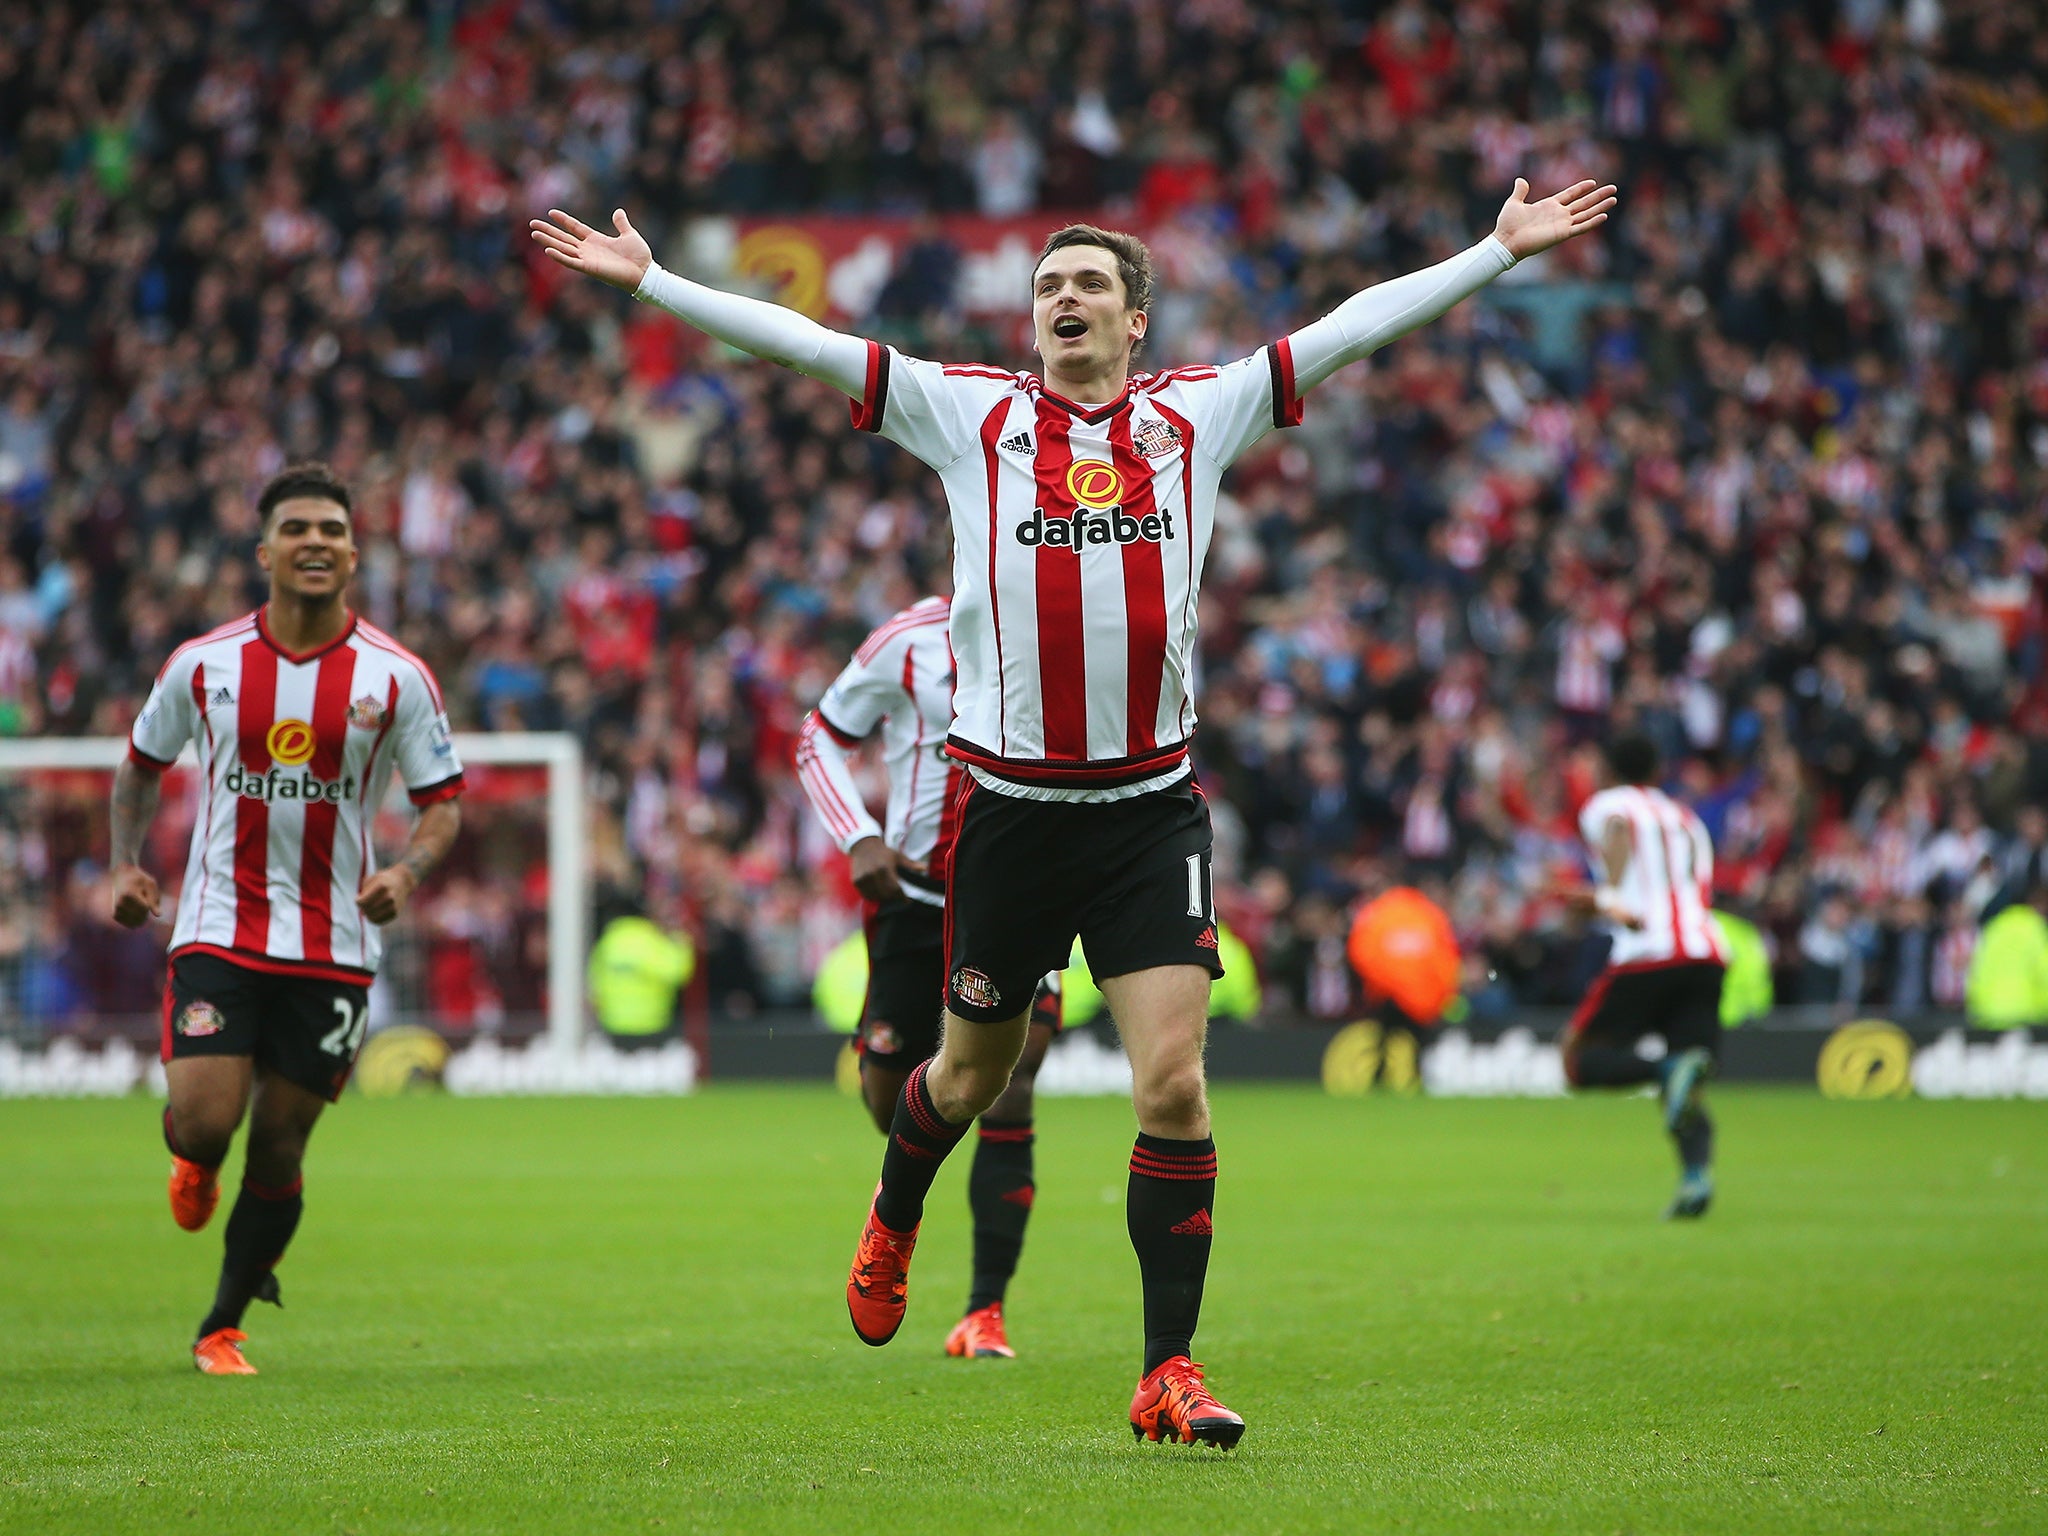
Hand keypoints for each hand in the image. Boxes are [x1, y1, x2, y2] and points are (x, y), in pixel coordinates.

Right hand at [110, 864, 160, 927]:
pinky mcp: (115, 914)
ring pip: (134, 922)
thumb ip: (154, 900)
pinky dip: (134, 921)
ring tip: (138, 905)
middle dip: (146, 911)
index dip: (150, 904)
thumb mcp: (150, 885)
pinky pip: (128, 923)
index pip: (145, 908)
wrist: (122, 876)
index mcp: (129, 894)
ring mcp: (117, 909)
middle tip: (142, 899)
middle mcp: (120, 903)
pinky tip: (135, 913)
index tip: (146, 895)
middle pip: (140, 916)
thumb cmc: (140, 880)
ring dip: (141, 917)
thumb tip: (159, 915)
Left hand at [355, 865, 418, 925]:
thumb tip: (360, 906)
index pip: (362, 902)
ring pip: (372, 918)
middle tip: (363, 903)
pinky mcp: (395, 913)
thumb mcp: (371, 879)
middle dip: (362, 907)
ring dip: (367, 914)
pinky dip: (374, 919)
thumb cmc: (383, 880)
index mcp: (382, 886)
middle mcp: (389, 897)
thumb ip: (363, 891)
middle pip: (367, 910)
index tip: (359, 897)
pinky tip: (373, 913)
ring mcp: (393, 906)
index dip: (357, 900)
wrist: (402, 882)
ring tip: (368, 908)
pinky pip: (379, 921)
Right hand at [528, 208, 653, 292]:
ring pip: (563, 248)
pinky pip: (572, 262)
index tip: (551, 212)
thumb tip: (618, 211)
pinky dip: (560, 257)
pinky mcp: (590, 268)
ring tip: (534, 234)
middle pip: (564, 238)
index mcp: (596, 240)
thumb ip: (621, 223)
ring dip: (548, 241)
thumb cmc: (639, 256)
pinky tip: (548, 250)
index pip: (575, 228)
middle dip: (548, 231)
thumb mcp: (629, 234)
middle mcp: (589, 249)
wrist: (645, 273)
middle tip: (532, 224)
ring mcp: (588, 259)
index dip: (563, 220)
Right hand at [848, 836, 924, 904]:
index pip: (895, 889)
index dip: (902, 897)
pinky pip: (866, 895)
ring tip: (888, 895)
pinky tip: (878, 892)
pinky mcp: (856, 881)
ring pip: (876, 897)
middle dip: (893, 898)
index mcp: (884, 868)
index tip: (907, 901)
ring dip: (883, 898)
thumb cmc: (883, 852)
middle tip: (897, 897)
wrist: (863, 845)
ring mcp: (863, 878)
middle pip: (886, 895)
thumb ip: (910, 864)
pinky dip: (873, 896)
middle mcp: (873, 874)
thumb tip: (924, 869)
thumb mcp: (898, 856)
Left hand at [1492, 178, 1618, 260]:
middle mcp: (1558, 215)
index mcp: (1549, 206)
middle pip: (1583, 203)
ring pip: (1586, 214)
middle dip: (1598, 196)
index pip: (1570, 195)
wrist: (1506, 240)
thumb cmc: (1508, 224)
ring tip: (1614, 199)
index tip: (1593, 182)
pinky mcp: (1562, 234)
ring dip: (1600, 207)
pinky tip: (1604, 216)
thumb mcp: (1514, 203)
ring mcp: (1561, 224)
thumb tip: (1520, 180)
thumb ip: (1520, 191)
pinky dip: (1592, 222)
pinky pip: (1581, 227)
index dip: (1581, 189)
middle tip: (1613, 188)